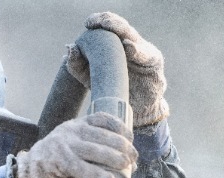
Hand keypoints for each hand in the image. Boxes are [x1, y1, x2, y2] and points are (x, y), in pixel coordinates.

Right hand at [14, 112, 136, 177]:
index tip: (130, 137)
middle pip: (102, 135)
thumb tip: (127, 164)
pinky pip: (82, 168)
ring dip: (114, 158)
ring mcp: (64, 145)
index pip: (101, 118)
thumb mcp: (76, 150)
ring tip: (126, 166)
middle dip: (122, 146)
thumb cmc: (58, 163)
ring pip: (95, 150)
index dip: (119, 127)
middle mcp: (70, 131)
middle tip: (133, 157)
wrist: (28, 172)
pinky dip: (98, 175)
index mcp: (76, 125)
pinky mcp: (59, 161)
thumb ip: (96, 153)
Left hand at [67, 12, 169, 127]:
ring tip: (110, 28)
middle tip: (98, 22)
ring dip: (122, 31)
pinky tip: (129, 47)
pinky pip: (146, 55)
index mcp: (116, 44)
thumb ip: (78, 65)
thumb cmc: (113, 90)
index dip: (99, 20)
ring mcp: (144, 52)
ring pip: (133, 37)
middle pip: (121, 27)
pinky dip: (137, 51)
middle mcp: (131, 43)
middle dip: (110, 22)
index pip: (108, 26)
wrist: (135, 111)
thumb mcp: (90, 78)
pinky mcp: (154, 64)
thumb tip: (69, 48)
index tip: (88, 23)